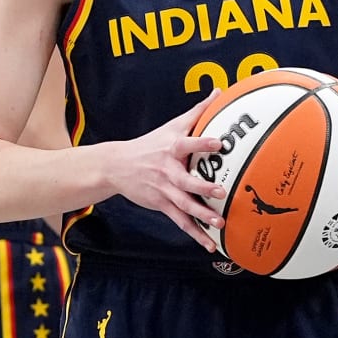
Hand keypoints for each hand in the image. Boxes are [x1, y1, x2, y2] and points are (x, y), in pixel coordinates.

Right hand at [109, 93, 226, 250]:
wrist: (116, 165)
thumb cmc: (150, 144)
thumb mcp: (171, 126)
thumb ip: (198, 111)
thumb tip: (220, 92)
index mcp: (171, 148)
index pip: (188, 144)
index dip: (202, 144)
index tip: (219, 143)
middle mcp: (167, 170)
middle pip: (186, 181)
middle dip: (202, 188)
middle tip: (221, 192)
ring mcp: (163, 189)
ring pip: (183, 204)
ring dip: (201, 215)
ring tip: (219, 224)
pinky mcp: (160, 204)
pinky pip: (179, 221)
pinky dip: (194, 233)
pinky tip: (208, 245)